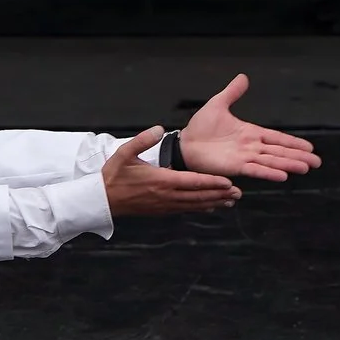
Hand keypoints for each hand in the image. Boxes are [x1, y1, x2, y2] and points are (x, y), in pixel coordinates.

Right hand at [104, 126, 241, 216]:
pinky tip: (210, 207)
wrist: (102, 199)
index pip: (193, 182)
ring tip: (230, 201)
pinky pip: (185, 210)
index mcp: (161, 180)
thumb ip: (142, 140)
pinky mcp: (161, 210)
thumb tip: (159, 128)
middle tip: (238, 193)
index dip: (212, 183)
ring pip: (194, 205)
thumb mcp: (124, 153)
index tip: (228, 182)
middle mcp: (166, 195)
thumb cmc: (113, 175)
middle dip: (220, 194)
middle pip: (199, 196)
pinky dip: (200, 208)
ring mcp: (165, 205)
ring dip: (213, 203)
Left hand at [179, 74, 321, 181]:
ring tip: (306, 168)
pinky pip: (255, 169)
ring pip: (272, 161)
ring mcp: (245, 158)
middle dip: (298, 156)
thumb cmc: (200, 128)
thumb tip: (243, 77)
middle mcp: (251, 147)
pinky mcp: (235, 166)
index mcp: (250, 133)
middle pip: (280, 151)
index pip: (277, 138)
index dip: (293, 143)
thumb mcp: (218, 105)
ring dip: (289, 164)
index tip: (310, 147)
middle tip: (316, 162)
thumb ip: (232, 93)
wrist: (184, 143)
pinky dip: (269, 172)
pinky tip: (283, 175)